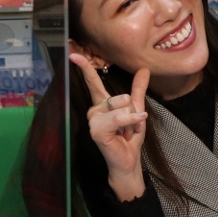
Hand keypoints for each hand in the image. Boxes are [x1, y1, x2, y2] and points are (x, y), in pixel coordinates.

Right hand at [69, 53, 150, 200]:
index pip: (92, 81)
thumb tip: (144, 69)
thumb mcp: (136, 110)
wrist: (128, 161)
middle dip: (133, 112)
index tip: (73, 55)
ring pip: (120, 106)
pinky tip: (131, 129)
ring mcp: (93, 120)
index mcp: (102, 104)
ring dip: (132, 120)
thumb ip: (138, 90)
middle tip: (129, 127)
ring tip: (127, 132)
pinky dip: (130, 121)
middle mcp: (95, 110)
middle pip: (121, 96)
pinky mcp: (96, 130)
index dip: (84, 67)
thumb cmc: (129, 138)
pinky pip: (118, 117)